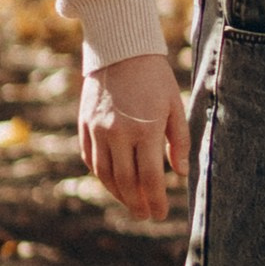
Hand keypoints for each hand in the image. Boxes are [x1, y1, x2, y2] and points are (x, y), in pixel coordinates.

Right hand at [80, 54, 188, 224]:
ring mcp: (98, 131)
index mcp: (146, 130)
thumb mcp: (175, 105)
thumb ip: (180, 141)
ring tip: (131, 203)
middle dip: (137, 203)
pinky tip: (113, 182)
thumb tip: (180, 174)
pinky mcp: (84, 126)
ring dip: (118, 194)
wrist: (120, 51)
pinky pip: (91, 159)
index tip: (161, 214)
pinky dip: (102, 175)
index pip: (150, 178)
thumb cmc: (155, 78)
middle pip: (126, 182)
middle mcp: (118, 134)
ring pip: (105, 174)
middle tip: (146, 215)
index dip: (155, 199)